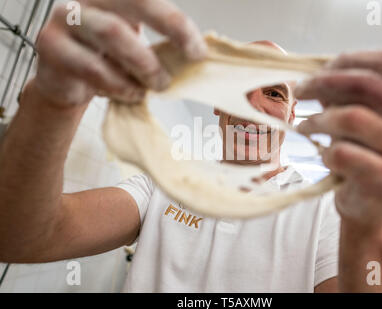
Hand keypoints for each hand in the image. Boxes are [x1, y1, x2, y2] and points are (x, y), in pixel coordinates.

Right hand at [33, 0, 205, 107]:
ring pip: (112, 33)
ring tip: (157, 86)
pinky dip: (118, 84)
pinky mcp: (51, 45)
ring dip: (142, 65)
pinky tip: (132, 94)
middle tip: (174, 75)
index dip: (177, 23)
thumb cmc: (106, 59)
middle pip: (132, 2)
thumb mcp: (134, 44)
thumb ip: (158, 42)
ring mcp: (66, 18)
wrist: (65, 80)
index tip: (198, 52)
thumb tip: (198, 54)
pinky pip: (92, 66)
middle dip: (166, 33)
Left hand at [295, 50, 381, 227]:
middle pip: (366, 85)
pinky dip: (324, 152)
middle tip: (299, 91)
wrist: (369, 207)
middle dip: (324, 84)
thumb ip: (344, 95)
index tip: (317, 71)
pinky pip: (343, 153)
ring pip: (352, 117)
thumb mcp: (357, 120)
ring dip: (319, 120)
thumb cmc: (361, 159)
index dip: (347, 61)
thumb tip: (315, 72)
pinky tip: (323, 156)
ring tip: (305, 127)